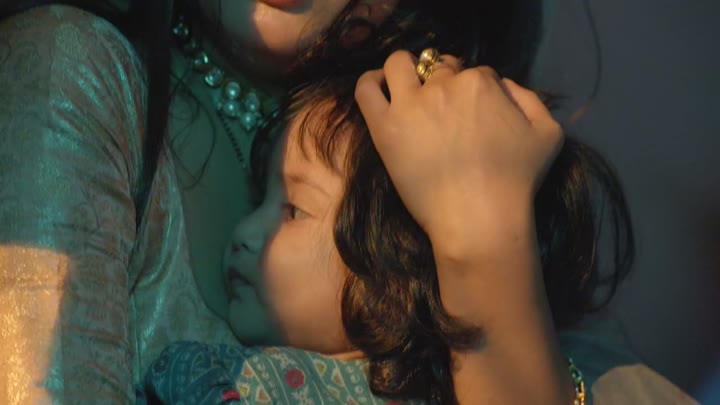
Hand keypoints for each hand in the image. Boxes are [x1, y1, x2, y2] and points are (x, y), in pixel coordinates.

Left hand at [355, 50, 563, 245]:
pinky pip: (366, 89)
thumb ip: (529, 98)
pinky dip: (371, 82)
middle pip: (439, 69)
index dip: (474, 91)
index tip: (471, 114)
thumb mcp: (548, 134)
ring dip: (405, 69)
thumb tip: (504, 85)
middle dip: (442, 82)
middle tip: (443, 112)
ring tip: (406, 88)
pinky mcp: (385, 127)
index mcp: (481, 83)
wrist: (479, 218)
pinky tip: (379, 89)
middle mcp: (444, 85)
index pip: (475, 73)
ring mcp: (411, 104)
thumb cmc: (516, 182)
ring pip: (399, 65)